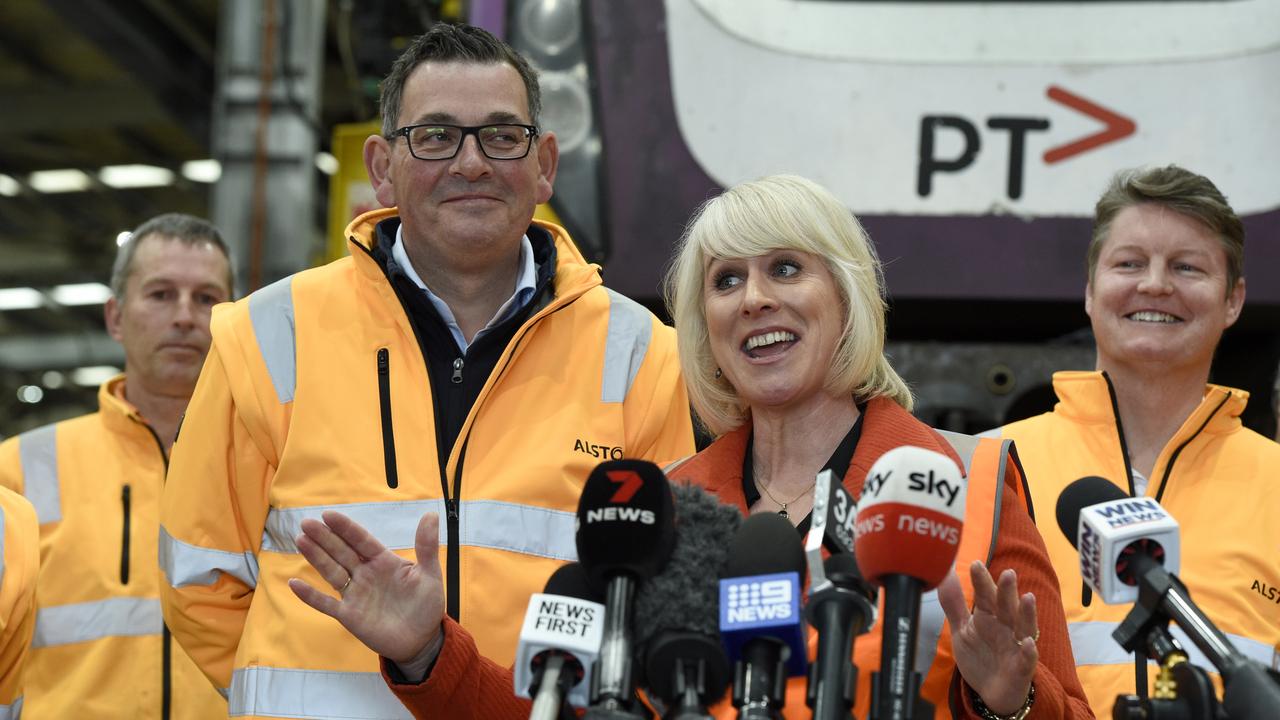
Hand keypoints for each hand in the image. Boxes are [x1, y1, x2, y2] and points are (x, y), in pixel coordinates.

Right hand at [288, 510, 443, 663]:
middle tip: (306, 522)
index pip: (361, 540)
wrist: (422, 640)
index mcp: (383, 561)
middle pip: (341, 552)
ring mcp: (355, 594)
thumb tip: (432, 514)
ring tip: (300, 539)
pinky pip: (326, 604)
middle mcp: (365, 574)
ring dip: (316, 557)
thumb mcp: (430, 574)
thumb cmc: (426, 605)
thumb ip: (427, 546)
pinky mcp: (349, 615)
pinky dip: (310, 596)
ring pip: (331, 571)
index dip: (345, 528)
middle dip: (324, 537)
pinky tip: (294, 584)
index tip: (328, 514)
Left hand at [939, 560, 1037, 715]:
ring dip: (1026, 613)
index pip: (986, 595)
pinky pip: (1027, 659)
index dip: (982, 581)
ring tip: (1027, 598)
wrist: (991, 693)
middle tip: (1008, 573)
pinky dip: (1028, 651)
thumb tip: (945, 575)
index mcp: (989, 617)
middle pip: (1006, 606)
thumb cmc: (980, 657)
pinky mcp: (1021, 668)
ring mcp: (1015, 647)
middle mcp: (1005, 627)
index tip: (975, 564)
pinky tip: (1027, 642)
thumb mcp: (962, 630)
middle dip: (1007, 591)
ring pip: (1023, 627)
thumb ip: (954, 604)